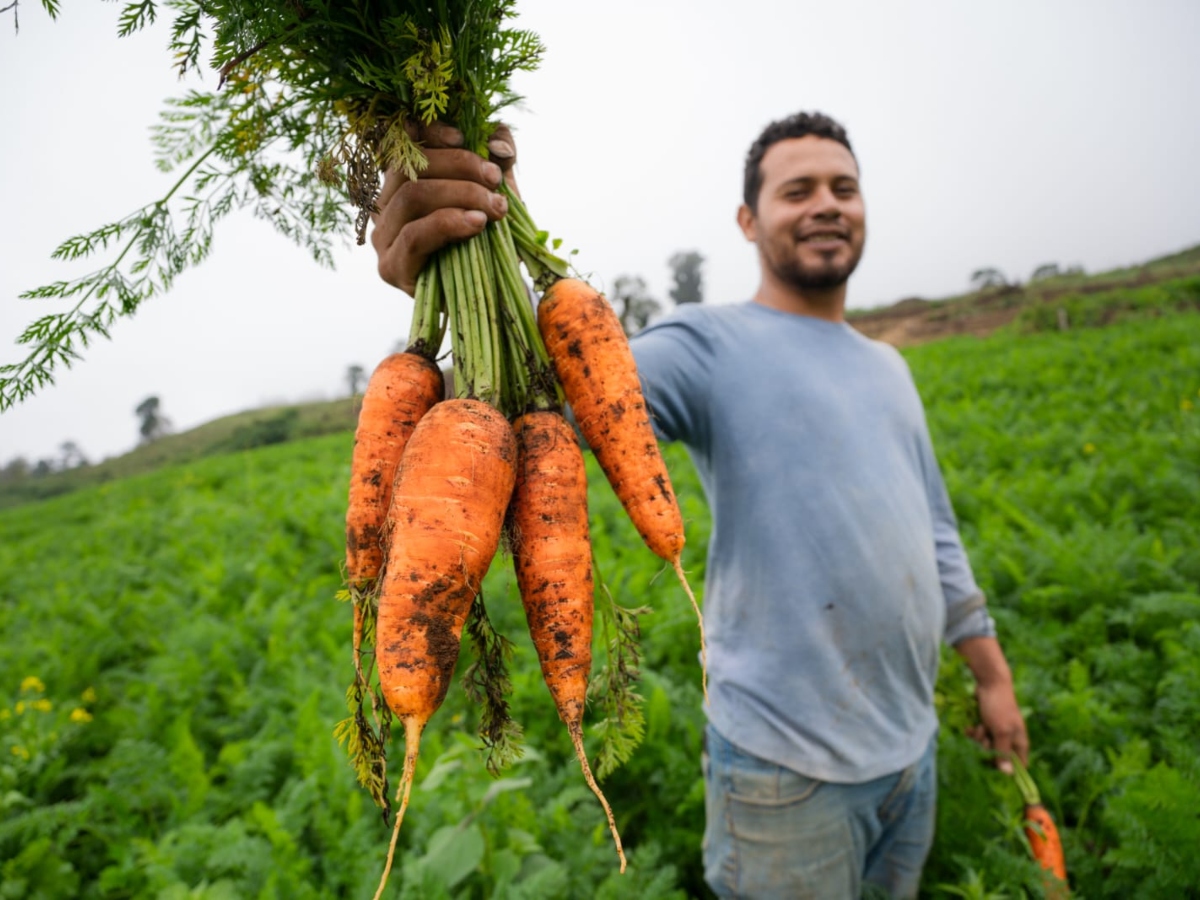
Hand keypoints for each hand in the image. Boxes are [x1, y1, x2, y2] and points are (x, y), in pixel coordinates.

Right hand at [371, 121, 518, 294]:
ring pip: (412, 196)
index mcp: (402, 182)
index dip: (428, 132)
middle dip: (460, 166)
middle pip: (411, 167)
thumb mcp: (498, 191)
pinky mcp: (391, 267)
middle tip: (495, 181)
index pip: (402, 143)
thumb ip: (499, 160)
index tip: (464, 137)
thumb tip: (497, 145)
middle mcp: (384, 205)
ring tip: (495, 208)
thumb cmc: (490, 237)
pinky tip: (476, 224)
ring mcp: (383, 237)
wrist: (494, 293)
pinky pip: (413, 235)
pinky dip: (448, 223)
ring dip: (461, 194)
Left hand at [967, 678, 1028, 773]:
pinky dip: (973, 732)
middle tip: (985, 736)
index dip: (1007, 770)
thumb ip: (1003, 752)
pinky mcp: (985, 726)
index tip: (992, 767)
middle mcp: (1009, 740)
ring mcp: (996, 733)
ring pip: (984, 747)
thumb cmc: (999, 707)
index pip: (1019, 766)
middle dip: (986, 749)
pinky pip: (977, 737)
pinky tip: (971, 725)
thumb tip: (1008, 775)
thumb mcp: (1001, 731)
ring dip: (978, 738)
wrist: (989, 684)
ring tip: (980, 725)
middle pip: (997, 758)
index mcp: (1019, 743)